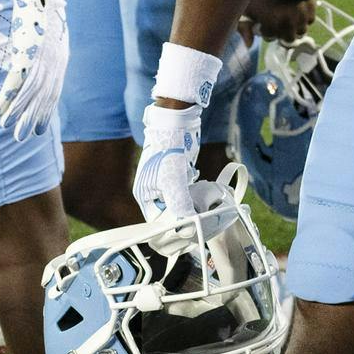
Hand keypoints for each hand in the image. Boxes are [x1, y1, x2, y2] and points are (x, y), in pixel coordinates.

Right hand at [0, 0, 67, 140]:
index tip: (41, 124)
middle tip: (25, 138)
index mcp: (60, 58)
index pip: (54, 90)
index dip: (47, 109)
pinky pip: (15, 82)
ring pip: (28, 95)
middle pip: (43, 97)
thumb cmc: (46, 4)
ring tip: (8, 131)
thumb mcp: (52, 28)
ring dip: (18, 114)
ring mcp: (40, 59)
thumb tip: (42, 51)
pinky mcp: (26, 53)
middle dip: (34, 119)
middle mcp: (53, 62)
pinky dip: (7, 98)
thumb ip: (48, 44)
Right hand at [134, 102, 202, 220]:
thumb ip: (179, 204)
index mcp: (145, 196)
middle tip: (204, 219)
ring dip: (195, 207)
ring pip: (183, 205)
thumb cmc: (169, 149)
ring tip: (208, 206)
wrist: (177, 123)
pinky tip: (208, 193)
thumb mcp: (173, 179)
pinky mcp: (180, 178)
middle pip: (171, 215)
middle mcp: (155, 193)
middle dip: (187, 217)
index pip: (159, 223)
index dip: (175, 229)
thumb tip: (187, 226)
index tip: (193, 230)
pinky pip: (190, 194)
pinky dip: (199, 196)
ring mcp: (168, 185)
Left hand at [245, 0, 315, 42]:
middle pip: (289, 38)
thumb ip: (245, 28)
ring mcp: (303, 15)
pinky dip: (305, 16)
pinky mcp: (312, 5)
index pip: (271, 37)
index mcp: (273, 25)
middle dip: (282, 31)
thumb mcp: (247, 7)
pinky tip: (297, 8)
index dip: (265, 29)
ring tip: (288, 15)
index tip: (263, 22)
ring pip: (302, 29)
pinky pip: (310, 18)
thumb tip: (248, 45)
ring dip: (295, 26)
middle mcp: (290, 23)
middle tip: (277, 22)